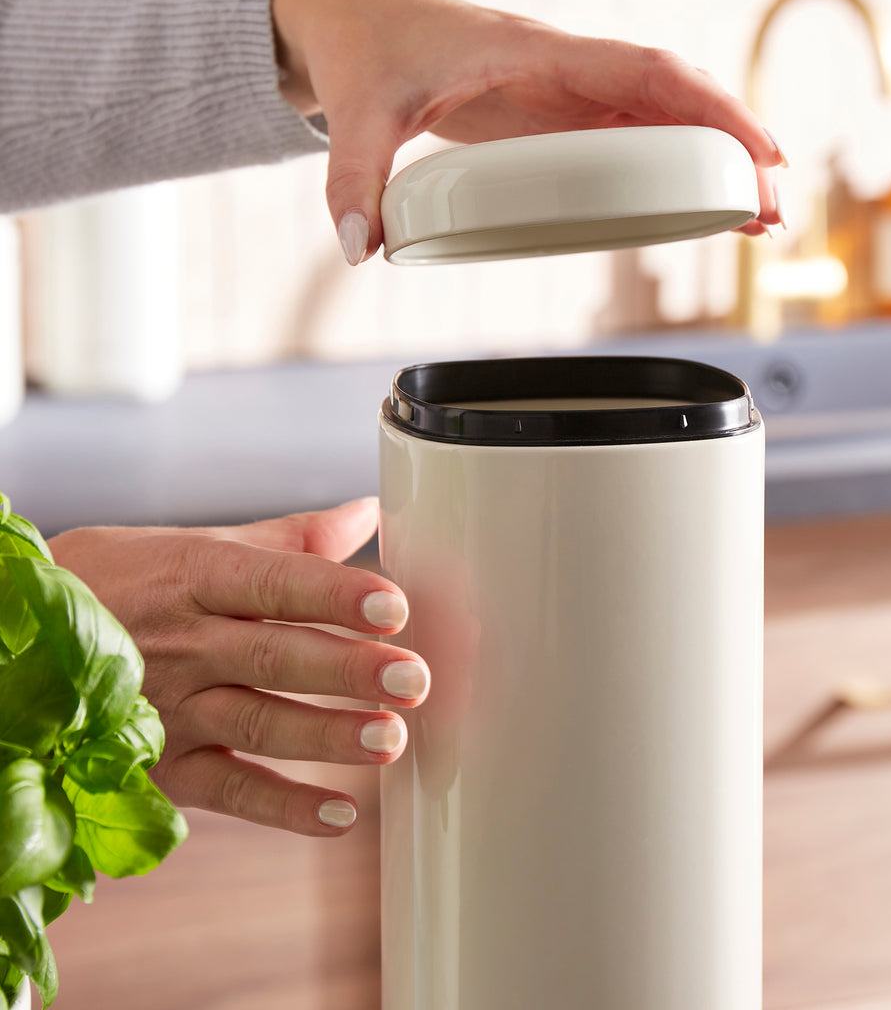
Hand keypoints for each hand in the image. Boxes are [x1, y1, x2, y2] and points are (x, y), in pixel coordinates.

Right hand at [47, 499, 426, 836]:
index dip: (334, 594)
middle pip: (274, 657)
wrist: (22, 636)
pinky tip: (339, 814)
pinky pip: (225, 790)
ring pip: (256, 724)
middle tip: (413, 679)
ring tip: (391, 741)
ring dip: (327, 736)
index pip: (273, 583)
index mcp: (197, 575)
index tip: (394, 605)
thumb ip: (292, 539)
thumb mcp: (200, 544)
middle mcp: (184, 642)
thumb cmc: (129, 580)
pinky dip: (282, 806)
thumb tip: (369, 514)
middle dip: (348, 671)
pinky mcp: (160, 764)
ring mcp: (169, 707)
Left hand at [271, 0, 785, 263]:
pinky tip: (694, 210)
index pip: (648, 71)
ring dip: (712, 167)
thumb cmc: (367, 49)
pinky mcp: (553, 123)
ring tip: (755, 221)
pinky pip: (629, 144)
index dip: (711, 109)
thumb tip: (362, 248)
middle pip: (674, 102)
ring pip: (661, 124)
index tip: (758, 153)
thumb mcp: (359, 112)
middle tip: (771, 213)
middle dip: (732, 151)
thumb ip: (355, 176)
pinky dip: (670, 174)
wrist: (352, 24)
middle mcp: (565, 72)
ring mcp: (563, 98)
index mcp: (537, 53)